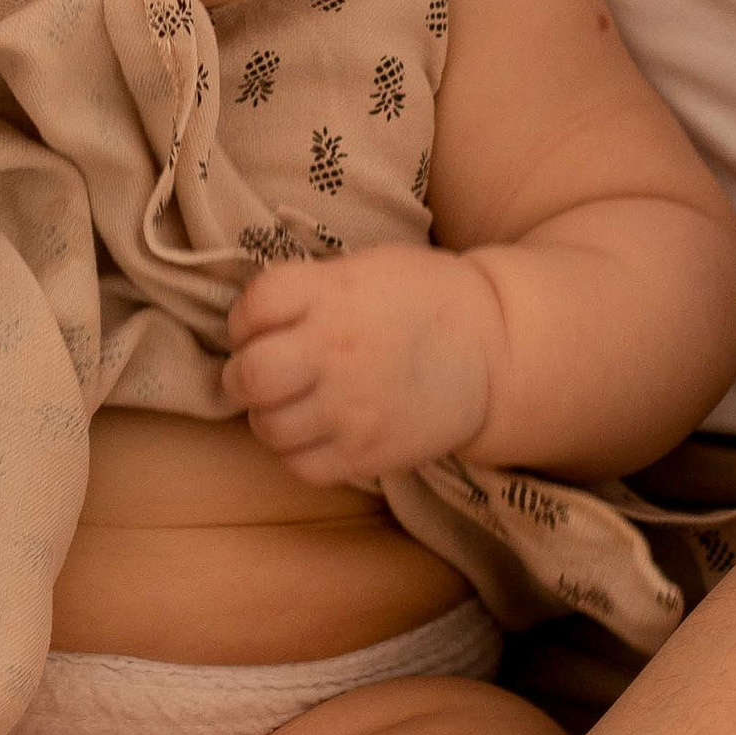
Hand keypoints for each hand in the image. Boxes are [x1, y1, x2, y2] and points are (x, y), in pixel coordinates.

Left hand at [221, 241, 504, 483]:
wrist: (494, 347)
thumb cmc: (423, 298)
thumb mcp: (366, 267)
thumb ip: (309, 288)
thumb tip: (252, 319)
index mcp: (333, 294)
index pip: (252, 308)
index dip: (244, 320)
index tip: (258, 326)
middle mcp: (336, 350)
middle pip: (250, 376)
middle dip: (241, 376)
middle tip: (257, 374)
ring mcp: (351, 407)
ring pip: (268, 428)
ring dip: (268, 417)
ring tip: (290, 404)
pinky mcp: (367, 453)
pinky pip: (302, 467)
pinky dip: (296, 452)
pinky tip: (314, 431)